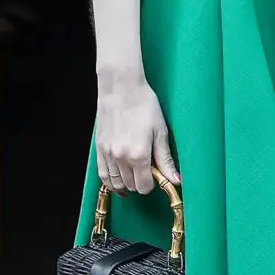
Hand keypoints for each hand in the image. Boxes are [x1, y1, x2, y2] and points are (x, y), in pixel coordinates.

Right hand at [95, 71, 179, 195]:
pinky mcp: (99, 148)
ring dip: (126, 183)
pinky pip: (102, 175)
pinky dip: (110, 182)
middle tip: (147, 170)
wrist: (121, 87)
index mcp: (139, 155)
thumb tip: (175, 180)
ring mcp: (108, 154)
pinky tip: (118, 180)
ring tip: (134, 173)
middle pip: (131, 186)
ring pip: (116, 183)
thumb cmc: (143, 104)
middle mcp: (121, 158)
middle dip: (140, 182)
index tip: (156, 175)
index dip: (152, 184)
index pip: (144, 186)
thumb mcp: (160, 131)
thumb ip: (166, 159)